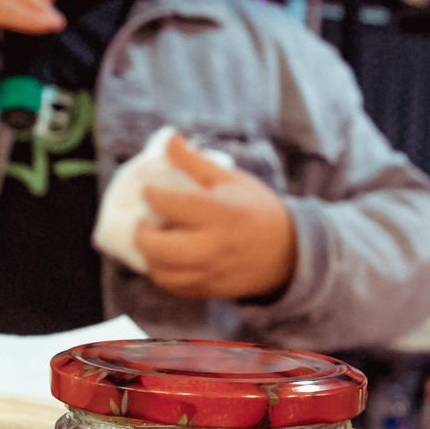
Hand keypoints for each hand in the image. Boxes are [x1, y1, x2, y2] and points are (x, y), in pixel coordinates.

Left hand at [135, 136, 297, 300]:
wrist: (289, 252)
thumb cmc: (256, 208)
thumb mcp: (230, 179)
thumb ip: (194, 161)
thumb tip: (168, 138)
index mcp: (221, 212)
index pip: (170, 203)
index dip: (151, 193)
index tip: (149, 189)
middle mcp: (214, 245)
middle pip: (158, 246)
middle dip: (140, 233)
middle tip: (142, 221)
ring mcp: (211, 272)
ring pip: (161, 271)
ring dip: (149, 255)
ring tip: (153, 240)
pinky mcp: (210, 289)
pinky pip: (173, 286)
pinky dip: (162, 272)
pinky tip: (165, 258)